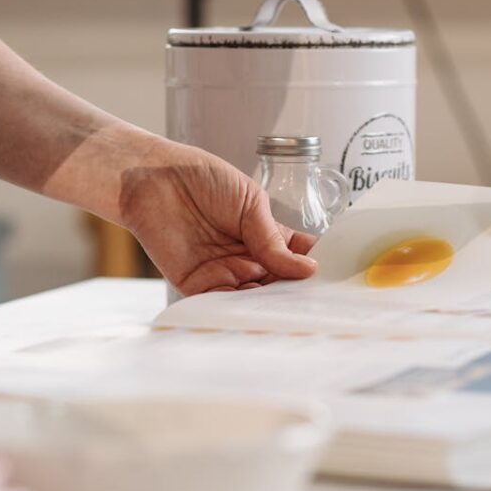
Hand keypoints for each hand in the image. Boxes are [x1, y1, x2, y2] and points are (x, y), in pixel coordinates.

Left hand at [119, 141, 316, 294]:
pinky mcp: (199, 286)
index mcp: (266, 236)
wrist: (154, 180)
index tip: (336, 281)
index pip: (298, 258)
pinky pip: (224, 305)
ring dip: (271, 306)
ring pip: (256, 299)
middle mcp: (249, 259)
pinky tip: (257, 310)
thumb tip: (306, 269)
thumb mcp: (251, 203)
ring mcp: (225, 274)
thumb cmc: (202, 179)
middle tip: (319, 305)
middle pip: (280, 286)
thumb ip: (274, 241)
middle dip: (297, 295)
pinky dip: (240, 309)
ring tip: (292, 310)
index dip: (315, 269)